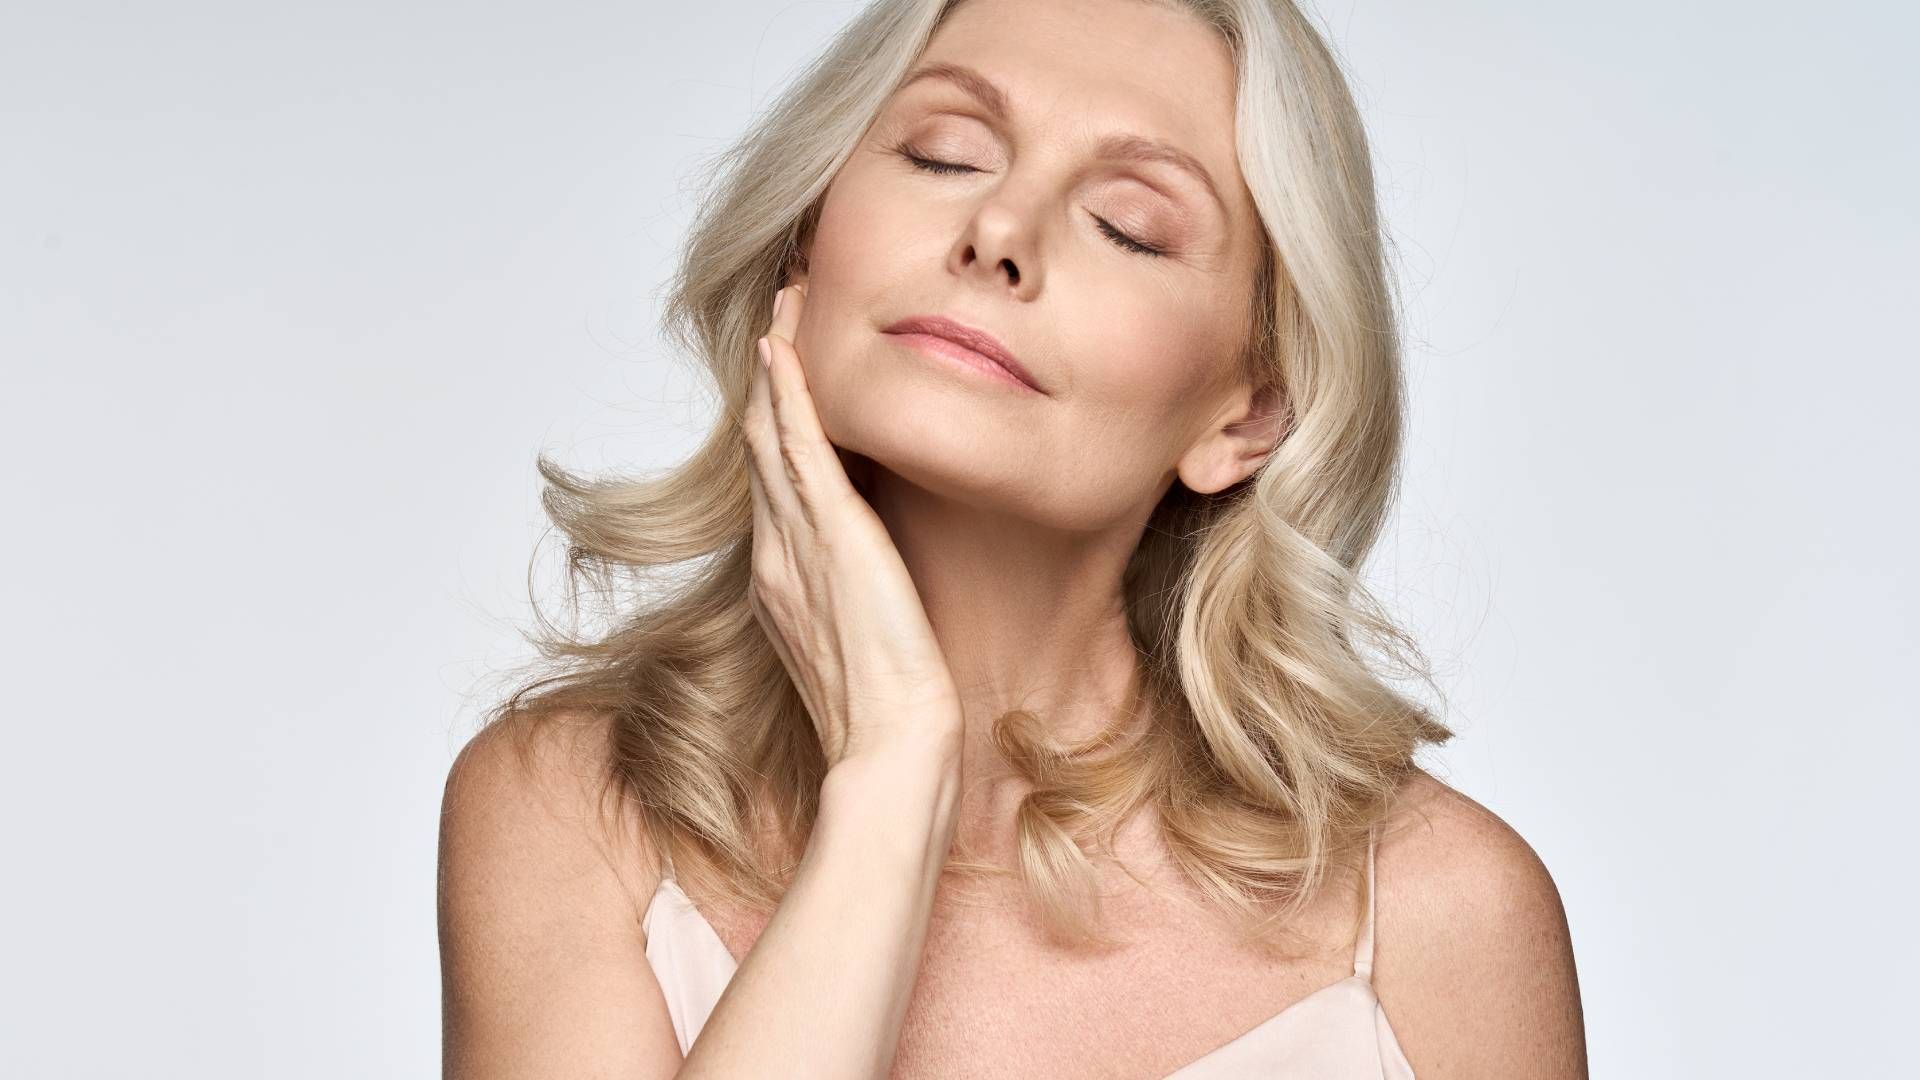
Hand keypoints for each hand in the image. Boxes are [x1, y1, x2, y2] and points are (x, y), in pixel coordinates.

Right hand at [743, 282, 963, 771]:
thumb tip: (870, 576)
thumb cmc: (887, 710)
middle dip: (769, 379)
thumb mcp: (861, 640)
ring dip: (777, 366)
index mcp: (781, 579)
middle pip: (760, 445)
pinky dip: (790, 395)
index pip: (771, 482)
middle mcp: (776, 554)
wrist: (893, 746)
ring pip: (773, 433)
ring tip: (783, 306)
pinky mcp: (832, 535)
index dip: (774, 422)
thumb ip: (852, 600)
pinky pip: (800, 448)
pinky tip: (784, 350)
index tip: (785, 371)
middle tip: (778, 313)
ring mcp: (797, 542)